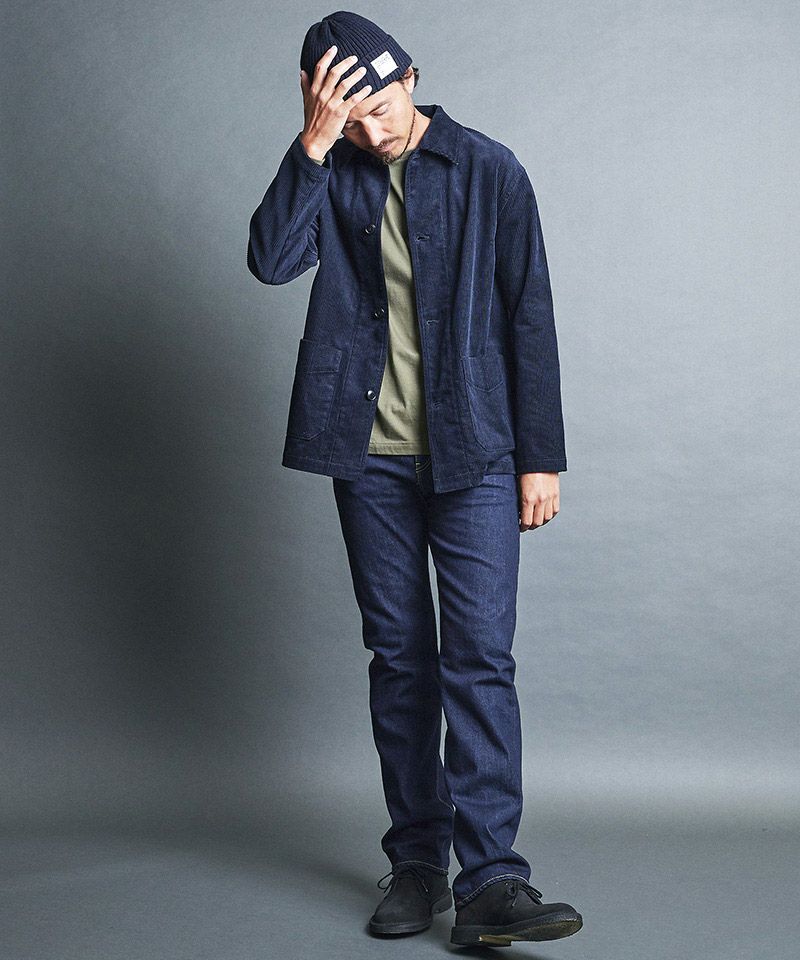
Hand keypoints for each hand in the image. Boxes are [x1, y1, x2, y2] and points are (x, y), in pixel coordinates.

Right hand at [299, 45, 371, 159]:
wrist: (314, 140)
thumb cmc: (312, 121)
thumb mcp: (306, 101)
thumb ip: (305, 86)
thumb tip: (302, 72)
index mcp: (314, 90)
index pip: (319, 69)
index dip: (327, 56)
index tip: (334, 49)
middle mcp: (322, 95)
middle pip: (334, 73)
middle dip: (345, 63)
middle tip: (354, 57)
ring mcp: (331, 104)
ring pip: (344, 84)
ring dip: (355, 75)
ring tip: (363, 70)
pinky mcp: (340, 113)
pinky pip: (353, 100)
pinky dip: (361, 92)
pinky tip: (368, 88)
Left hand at [517, 472, 559, 531]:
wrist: (540, 458)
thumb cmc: (526, 470)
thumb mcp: (518, 486)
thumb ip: (520, 500)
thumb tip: (518, 511)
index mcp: (528, 499)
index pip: (526, 521)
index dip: (522, 528)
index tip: (520, 527)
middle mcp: (540, 500)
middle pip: (537, 523)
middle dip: (531, 526)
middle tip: (527, 526)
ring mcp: (549, 498)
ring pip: (547, 519)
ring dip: (541, 522)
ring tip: (536, 521)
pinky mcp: (556, 494)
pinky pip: (555, 511)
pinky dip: (550, 515)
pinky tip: (545, 514)